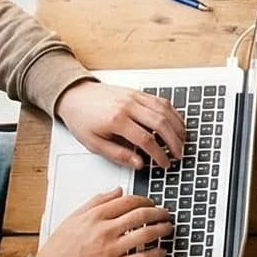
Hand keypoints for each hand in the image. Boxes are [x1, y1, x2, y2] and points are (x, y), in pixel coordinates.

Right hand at [37, 190, 173, 256]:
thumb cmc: (61, 246)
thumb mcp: (74, 217)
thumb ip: (97, 201)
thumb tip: (117, 191)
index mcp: (95, 216)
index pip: (127, 201)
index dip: (145, 200)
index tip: (151, 203)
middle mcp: (104, 230)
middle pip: (141, 215)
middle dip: (158, 212)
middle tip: (166, 213)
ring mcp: (110, 249)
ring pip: (145, 234)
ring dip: (162, 230)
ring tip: (168, 228)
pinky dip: (155, 254)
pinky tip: (161, 251)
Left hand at [55, 82, 184, 167]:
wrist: (74, 95)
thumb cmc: (81, 119)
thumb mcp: (93, 144)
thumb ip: (118, 155)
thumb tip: (139, 164)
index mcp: (116, 120)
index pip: (146, 140)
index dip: (159, 155)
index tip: (165, 164)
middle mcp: (128, 106)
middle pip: (161, 124)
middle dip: (174, 142)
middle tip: (179, 154)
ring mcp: (135, 97)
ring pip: (165, 111)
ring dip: (177, 127)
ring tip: (182, 141)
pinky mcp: (138, 92)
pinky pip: (162, 101)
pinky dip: (173, 113)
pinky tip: (176, 124)